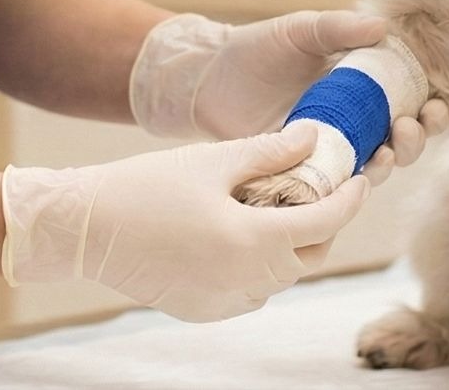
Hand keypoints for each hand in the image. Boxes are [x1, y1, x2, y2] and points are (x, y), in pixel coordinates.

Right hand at [1, 121, 370, 321]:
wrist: (86, 229)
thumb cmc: (147, 186)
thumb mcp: (213, 160)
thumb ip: (270, 152)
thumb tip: (315, 137)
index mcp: (251, 240)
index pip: (324, 223)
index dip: (350, 199)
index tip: (362, 178)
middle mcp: (244, 279)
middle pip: (310, 255)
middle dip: (324, 224)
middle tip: (322, 190)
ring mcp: (224, 300)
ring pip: (282, 277)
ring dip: (292, 246)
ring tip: (282, 210)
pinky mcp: (204, 310)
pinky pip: (251, 291)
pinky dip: (260, 267)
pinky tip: (245, 238)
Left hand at [128, 11, 448, 183]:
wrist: (206, 80)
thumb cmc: (254, 50)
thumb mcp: (299, 32)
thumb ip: (337, 28)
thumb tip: (385, 27)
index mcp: (362, 86)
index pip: (412, 100)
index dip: (433, 107)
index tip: (436, 104)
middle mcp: (354, 122)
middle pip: (404, 140)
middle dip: (418, 139)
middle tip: (410, 127)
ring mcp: (331, 149)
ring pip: (376, 166)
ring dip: (392, 162)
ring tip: (387, 151)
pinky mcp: (305, 172)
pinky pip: (337, 186)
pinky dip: (353, 184)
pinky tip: (356, 175)